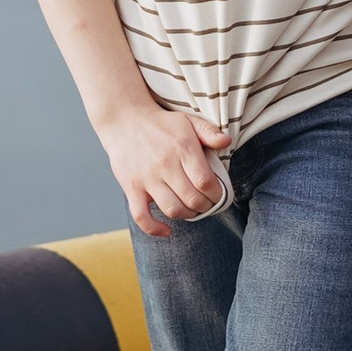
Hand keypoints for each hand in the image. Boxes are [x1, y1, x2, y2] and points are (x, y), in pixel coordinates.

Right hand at [101, 101, 234, 233]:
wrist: (124, 120)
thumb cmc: (160, 124)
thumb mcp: (188, 120)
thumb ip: (209, 131)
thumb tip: (226, 142)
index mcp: (183, 148)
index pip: (206, 182)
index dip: (216, 194)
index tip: (217, 194)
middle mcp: (165, 165)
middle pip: (192, 199)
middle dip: (205, 206)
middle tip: (206, 203)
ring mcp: (147, 178)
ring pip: (172, 210)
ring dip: (187, 215)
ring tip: (190, 209)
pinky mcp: (131, 188)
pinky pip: (141, 216)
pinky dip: (154, 228)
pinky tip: (166, 230)